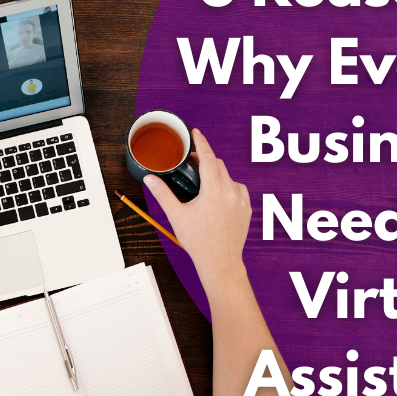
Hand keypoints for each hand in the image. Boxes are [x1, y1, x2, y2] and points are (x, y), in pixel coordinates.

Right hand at [144, 129, 250, 281]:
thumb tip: (149, 179)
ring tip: (204, 184)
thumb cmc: (199, 242)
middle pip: (218, 165)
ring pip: (228, 176)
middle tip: (192, 162)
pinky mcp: (247, 209)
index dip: (201, 143)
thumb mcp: (177, 216)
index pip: (207, 158)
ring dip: (216, 174)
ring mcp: (241, 200)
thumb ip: (162, 194)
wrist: (220, 262)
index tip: (196, 133)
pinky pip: (238, 189)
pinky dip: (228, 187)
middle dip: (205, 159)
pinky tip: (219, 195)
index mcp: (213, 191)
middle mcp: (230, 193)